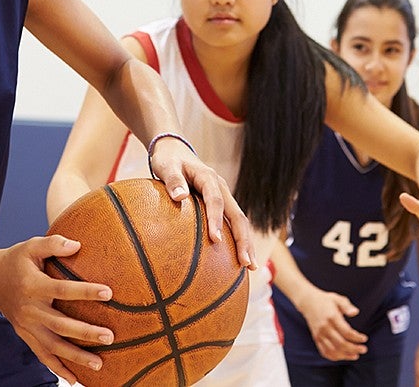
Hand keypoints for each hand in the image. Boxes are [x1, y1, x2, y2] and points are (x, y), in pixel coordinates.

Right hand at [0, 235, 113, 384]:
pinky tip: (75, 380)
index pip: (61, 290)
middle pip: (60, 325)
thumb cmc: (17, 260)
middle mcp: (30, 309)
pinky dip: (58, 368)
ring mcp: (27, 326)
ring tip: (100, 364)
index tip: (109, 292)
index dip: (84, 291)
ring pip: (52, 346)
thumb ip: (54, 243)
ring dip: (76, 357)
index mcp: (33, 285)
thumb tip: (78, 245)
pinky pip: (42, 355)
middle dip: (85, 333)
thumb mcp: (31, 245)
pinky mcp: (26, 336)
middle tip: (110, 337)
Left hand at [149, 137, 256, 269]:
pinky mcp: (221, 205)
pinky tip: (238, 260)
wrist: (176, 151)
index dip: (216, 219)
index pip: (215, 200)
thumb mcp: (167, 166)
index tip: (215, 240)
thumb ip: (173, 180)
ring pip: (240, 222)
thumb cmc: (169, 160)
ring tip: (251, 267)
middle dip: (243, 240)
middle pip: (237, 215)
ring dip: (246, 243)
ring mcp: (224, 197)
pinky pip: (232, 224)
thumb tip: (179, 197)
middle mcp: (221, 188)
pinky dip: (238, 241)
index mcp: (209, 178)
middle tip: (246, 263)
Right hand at [299, 288, 366, 361]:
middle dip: (354, 348)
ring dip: (346, 355)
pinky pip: (325, 352)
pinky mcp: (316, 339)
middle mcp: (325, 328)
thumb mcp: (337, 298)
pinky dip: (335, 357)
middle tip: (363, 349)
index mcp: (331, 317)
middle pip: (341, 343)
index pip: (346, 332)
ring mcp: (319, 335)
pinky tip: (343, 356)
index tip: (364, 338)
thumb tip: (356, 312)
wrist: (308, 302)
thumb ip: (347, 306)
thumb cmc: (325, 300)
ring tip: (356, 355)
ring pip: (333, 350)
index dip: (357, 338)